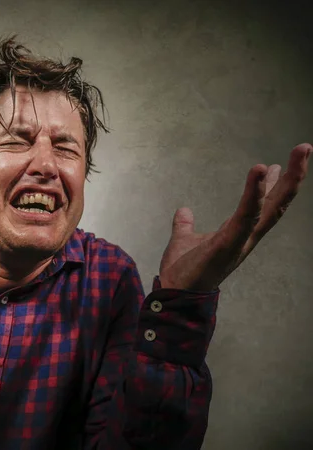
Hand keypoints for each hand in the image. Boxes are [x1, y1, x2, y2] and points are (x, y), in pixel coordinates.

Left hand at [158, 143, 310, 290]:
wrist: (176, 292)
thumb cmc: (184, 270)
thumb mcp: (185, 239)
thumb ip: (186, 225)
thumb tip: (185, 210)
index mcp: (239, 233)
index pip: (263, 205)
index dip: (273, 185)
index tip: (280, 164)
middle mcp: (246, 236)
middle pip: (277, 202)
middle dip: (293, 176)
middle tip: (304, 148)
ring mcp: (241, 239)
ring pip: (271, 206)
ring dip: (287, 180)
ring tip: (297, 154)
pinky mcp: (230, 242)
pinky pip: (247, 214)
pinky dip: (255, 192)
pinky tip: (261, 170)